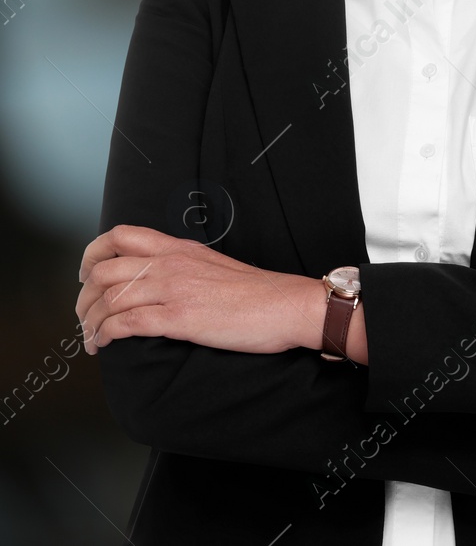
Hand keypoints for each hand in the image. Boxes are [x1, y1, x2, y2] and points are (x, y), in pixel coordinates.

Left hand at [76, 225, 319, 356]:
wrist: (287, 305)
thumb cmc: (258, 293)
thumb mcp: (214, 266)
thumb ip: (183, 268)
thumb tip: (158, 284)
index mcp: (179, 248)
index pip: (119, 236)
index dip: (92, 254)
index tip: (87, 275)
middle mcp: (171, 263)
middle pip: (103, 271)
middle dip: (83, 298)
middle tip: (85, 316)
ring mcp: (174, 289)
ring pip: (108, 299)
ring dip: (90, 322)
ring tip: (92, 338)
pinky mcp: (179, 317)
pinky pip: (125, 323)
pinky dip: (106, 335)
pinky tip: (105, 344)